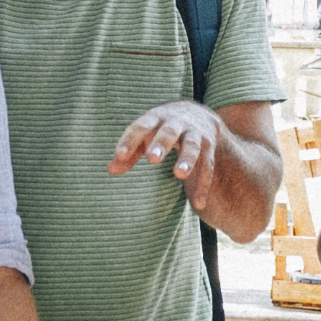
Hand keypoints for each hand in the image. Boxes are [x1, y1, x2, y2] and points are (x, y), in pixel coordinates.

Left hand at [108, 100, 224, 201]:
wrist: (200, 115)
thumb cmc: (162, 128)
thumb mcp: (145, 135)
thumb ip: (130, 152)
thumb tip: (111, 170)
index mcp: (156, 117)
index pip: (141, 126)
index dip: (130, 140)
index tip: (119, 155)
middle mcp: (177, 123)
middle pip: (169, 132)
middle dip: (161, 144)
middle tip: (152, 159)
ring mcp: (195, 134)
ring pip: (192, 147)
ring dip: (186, 160)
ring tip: (178, 175)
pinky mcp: (209, 147)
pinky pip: (207, 167)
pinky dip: (203, 185)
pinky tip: (198, 204)